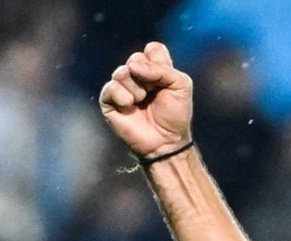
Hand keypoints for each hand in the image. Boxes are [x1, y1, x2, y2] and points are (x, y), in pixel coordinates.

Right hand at [99, 42, 192, 159]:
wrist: (166, 141)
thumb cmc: (175, 115)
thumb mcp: (181, 86)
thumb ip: (163, 69)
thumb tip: (133, 66)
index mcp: (155, 68)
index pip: (152, 49)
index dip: (158, 63)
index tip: (165, 80)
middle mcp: (137, 75)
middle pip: (136, 58)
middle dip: (147, 77)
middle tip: (153, 94)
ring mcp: (122, 87)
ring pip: (122, 72)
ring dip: (136, 89)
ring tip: (141, 102)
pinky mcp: (110, 101)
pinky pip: (111, 87)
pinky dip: (122, 96)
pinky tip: (129, 107)